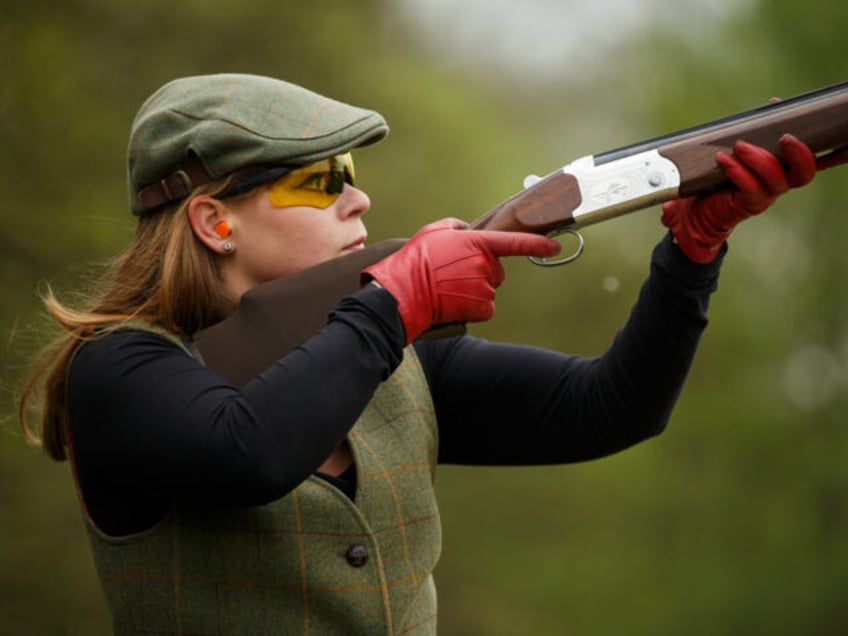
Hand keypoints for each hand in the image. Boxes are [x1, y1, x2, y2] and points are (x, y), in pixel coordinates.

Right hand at [362, 218, 560, 343]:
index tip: (554, 246)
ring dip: (472, 291)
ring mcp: (484, 287)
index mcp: (476, 242)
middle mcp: (485, 264)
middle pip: (495, 270)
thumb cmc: (414, 262)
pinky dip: (472, 308)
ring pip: (488, 289)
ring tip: (447, 290)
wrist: (403, 293)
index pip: (514, 242)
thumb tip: (465, 230)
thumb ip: (455, 227)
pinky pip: (485, 308)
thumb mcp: (432, 231)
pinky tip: (453, 303)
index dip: (537, 244)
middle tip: (453, 275)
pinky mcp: (481, 308)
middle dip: (480, 272)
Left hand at [661, 134, 816, 263]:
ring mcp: (764, 197)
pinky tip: (723, 160)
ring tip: (738, 146)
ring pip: (776, 180)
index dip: (815, 149)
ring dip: (758, 159)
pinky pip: (750, 189)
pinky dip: (737, 172)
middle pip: (803, 174)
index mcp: (782, 169)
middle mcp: (778, 184)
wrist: (696, 210)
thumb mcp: (741, 151)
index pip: (808, 162)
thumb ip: (758, 131)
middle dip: (798, 155)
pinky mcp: (747, 206)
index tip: (804, 130)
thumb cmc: (720, 177)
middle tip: (784, 137)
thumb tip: (774, 103)